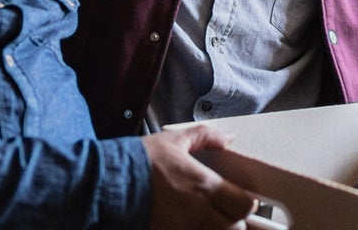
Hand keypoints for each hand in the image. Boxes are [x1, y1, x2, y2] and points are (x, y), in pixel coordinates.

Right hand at [141, 126, 256, 229]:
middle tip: (225, 210)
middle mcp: (199, 211)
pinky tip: (191, 223)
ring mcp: (185, 228)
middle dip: (234, 219)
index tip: (240, 197)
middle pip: (235, 228)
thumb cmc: (141, 162)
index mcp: (204, 186)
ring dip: (218, 228)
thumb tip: (228, 139)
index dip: (246, 202)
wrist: (111, 182)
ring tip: (209, 218)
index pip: (244, 204)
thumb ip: (205, 137)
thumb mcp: (174, 140)